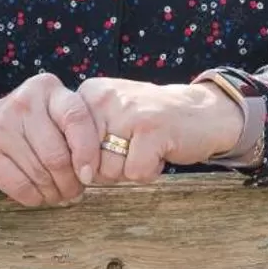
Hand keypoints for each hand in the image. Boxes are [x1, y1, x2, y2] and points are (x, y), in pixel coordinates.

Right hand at [0, 73, 100, 207]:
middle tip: (74, 191)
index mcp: (46, 88)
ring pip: (41, 173)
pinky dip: (35, 198)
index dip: (88, 152)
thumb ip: (75, 131)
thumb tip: (93, 172)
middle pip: (58, 155)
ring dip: (54, 193)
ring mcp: (1, 125)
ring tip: (58, 195)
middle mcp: (23, 101)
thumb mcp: (51, 114)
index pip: (77, 118)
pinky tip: (39, 197)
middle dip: (71, 182)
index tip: (90, 175)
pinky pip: (21, 185)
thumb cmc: (27, 127)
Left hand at [76, 77, 242, 185]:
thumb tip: (77, 175)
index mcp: (89, 93)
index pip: (65, 145)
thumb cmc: (151, 122)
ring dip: (131, 169)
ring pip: (109, 171)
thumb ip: (85, 139)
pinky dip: (150, 171)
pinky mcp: (152, 129)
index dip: (87, 160)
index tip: (108, 150)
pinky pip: (135, 173)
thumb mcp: (111, 117)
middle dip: (110, 167)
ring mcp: (129, 112)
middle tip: (132, 147)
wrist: (202, 110)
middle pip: (87, 161)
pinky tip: (160, 152)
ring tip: (147, 147)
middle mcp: (104, 97)